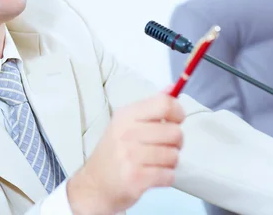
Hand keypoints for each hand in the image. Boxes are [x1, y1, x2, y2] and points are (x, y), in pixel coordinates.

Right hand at [67, 93, 184, 214]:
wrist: (94, 185)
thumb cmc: (114, 152)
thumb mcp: (125, 124)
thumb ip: (151, 107)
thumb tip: (172, 88)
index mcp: (126, 116)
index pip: (164, 105)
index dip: (178, 112)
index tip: (175, 121)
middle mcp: (127, 133)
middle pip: (175, 132)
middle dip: (176, 143)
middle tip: (164, 147)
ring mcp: (130, 156)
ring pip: (174, 155)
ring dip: (171, 162)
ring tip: (156, 162)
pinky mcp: (136, 178)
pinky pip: (169, 175)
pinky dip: (166, 177)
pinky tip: (153, 175)